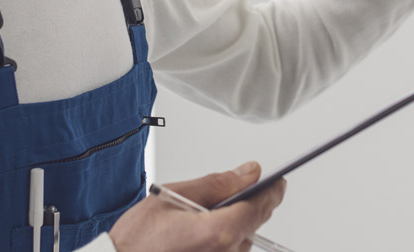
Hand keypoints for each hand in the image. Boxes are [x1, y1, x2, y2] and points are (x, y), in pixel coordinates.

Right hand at [110, 161, 287, 251]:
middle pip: (252, 224)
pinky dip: (220, 241)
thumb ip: (217, 184)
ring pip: (240, 241)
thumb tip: (249, 173)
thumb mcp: (174, 196)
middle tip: (236, 190)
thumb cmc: (137, 240)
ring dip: (231, 226)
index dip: (272, 190)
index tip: (277, 180)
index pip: (260, 206)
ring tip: (201, 217)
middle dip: (248, 204)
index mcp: (218, 233)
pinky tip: (198, 234)